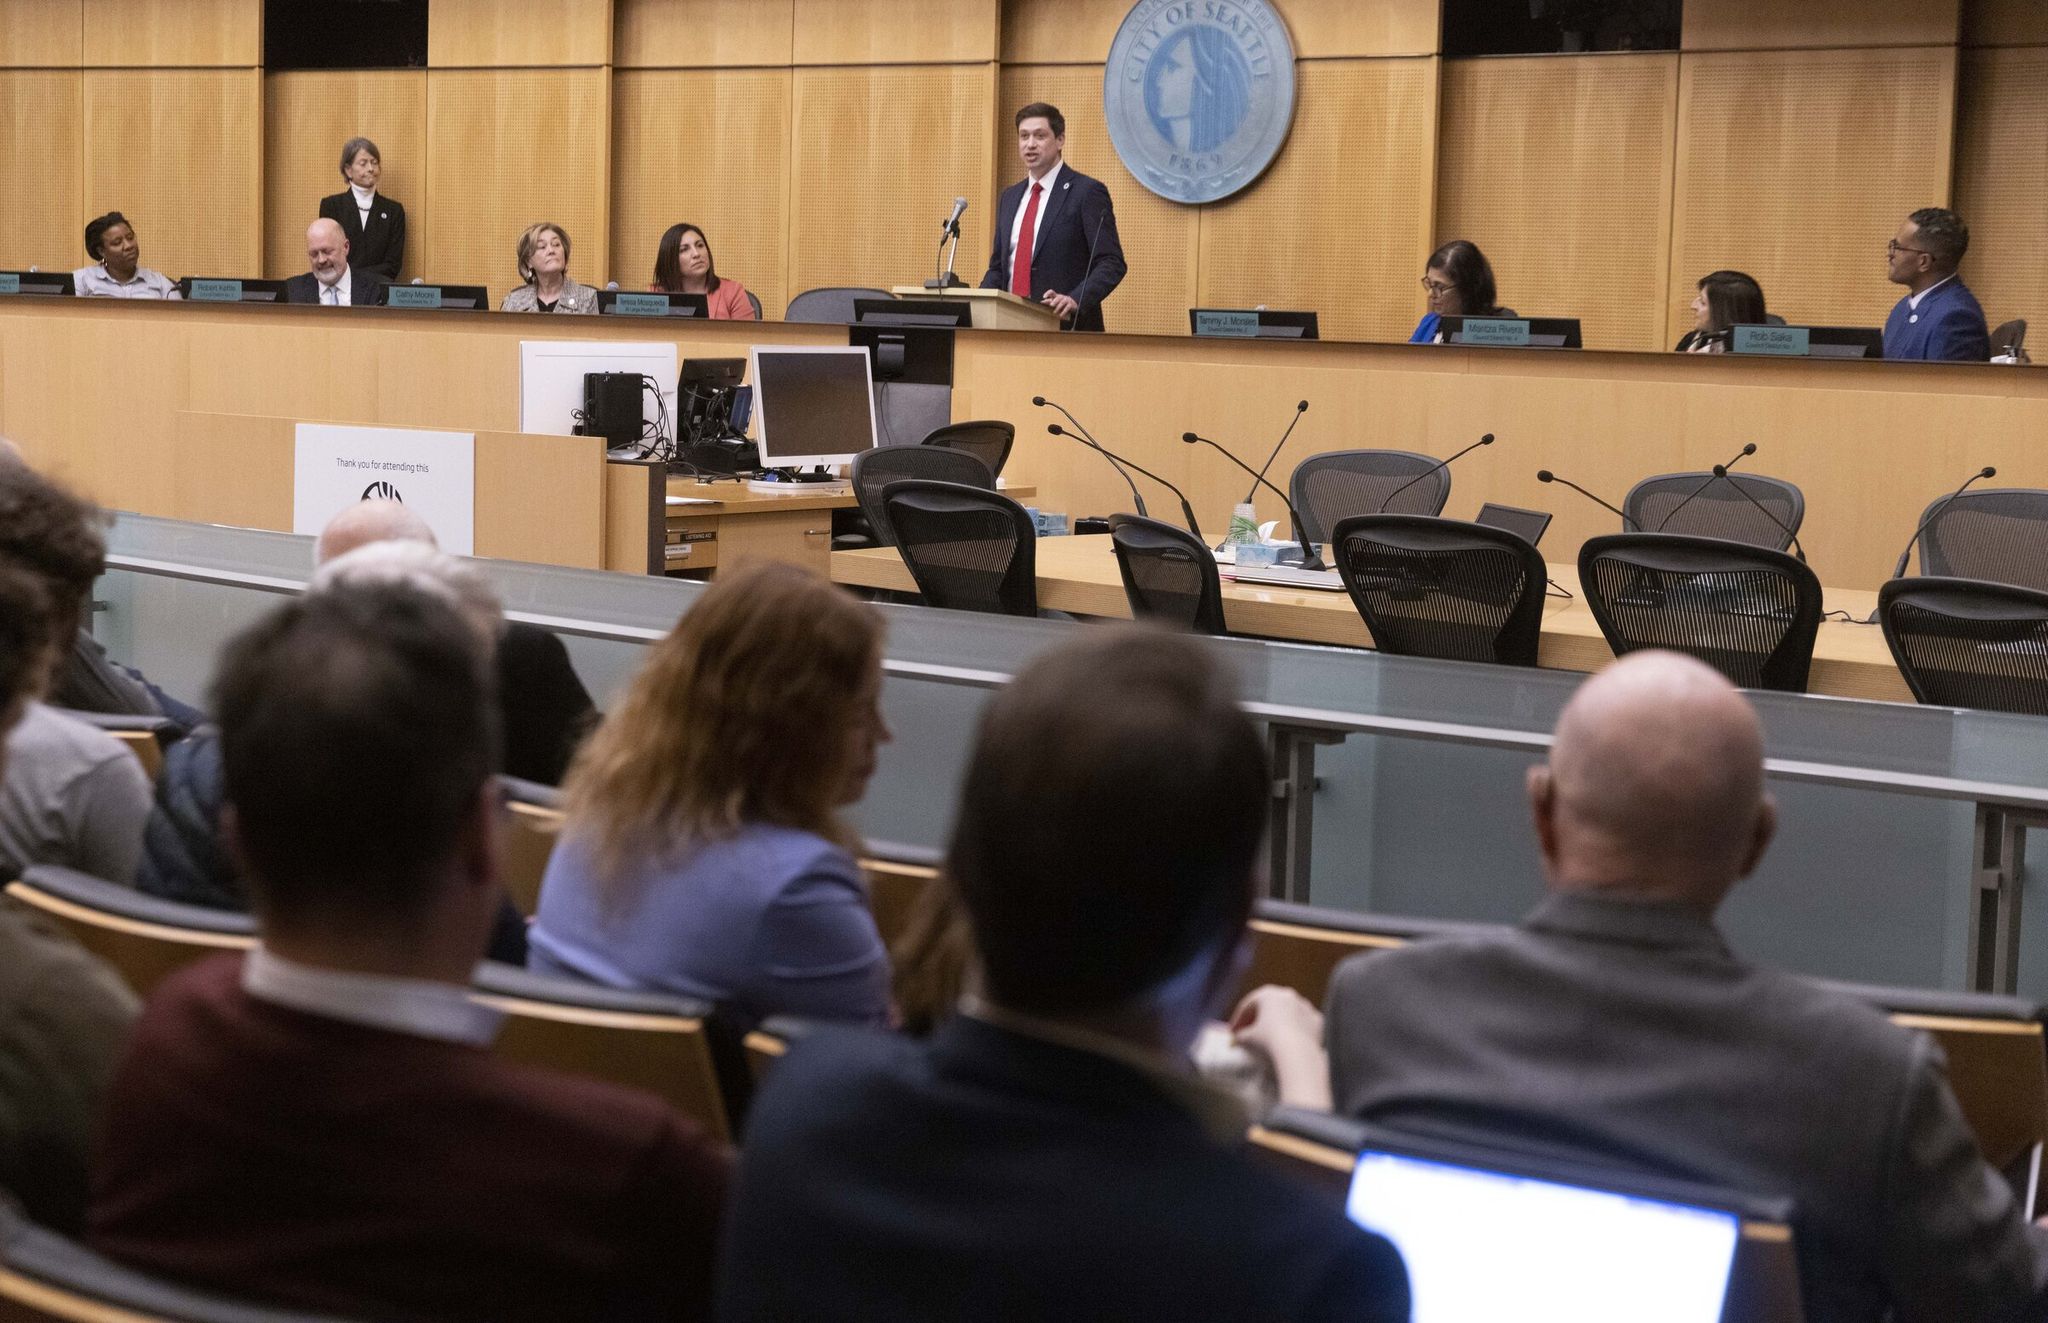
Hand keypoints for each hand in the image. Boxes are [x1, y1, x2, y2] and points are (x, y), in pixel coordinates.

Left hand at [1041, 291, 1078, 320]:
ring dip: (1058, 307)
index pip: (1051, 292)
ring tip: (1054, 312)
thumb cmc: (1061, 303)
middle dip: (1055, 301)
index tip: (1044, 297)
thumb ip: (1048, 301)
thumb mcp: (1055, 301)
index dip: (1048, 293)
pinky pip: (1068, 307)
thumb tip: (1041, 302)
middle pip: (1058, 297)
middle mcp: (1061, 297)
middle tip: (1051, 305)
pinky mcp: (1071, 304)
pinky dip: (1064, 311)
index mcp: (1056, 296)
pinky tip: (1061, 315)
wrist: (1073, 305)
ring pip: (1063, 302)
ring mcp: (1067, 300)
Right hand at [1230, 985, 1331, 1110]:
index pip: (1248, 1005)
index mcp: (1267, 994)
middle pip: (1268, 1006)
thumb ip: (1240, 1036)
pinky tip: (1290, 1043)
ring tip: (1270, 1039)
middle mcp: (1287, 994)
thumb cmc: (1268, 1042)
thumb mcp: (1247, 1039)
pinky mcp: (1318, 1020)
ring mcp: (1305, 1006)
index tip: (1232, 1033)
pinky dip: (1295, 1031)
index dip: (1238, 1020)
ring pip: (1288, 1013)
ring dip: (1278, 1023)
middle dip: (1258, 1019)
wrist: (1298, 1053)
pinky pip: (1302, 1024)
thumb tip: (1236, 1039)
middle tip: (1248, 1033)